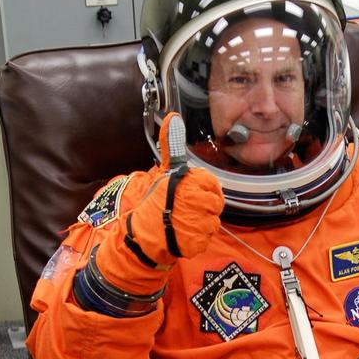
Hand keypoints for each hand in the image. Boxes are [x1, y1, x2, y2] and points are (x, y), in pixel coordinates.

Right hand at [133, 112, 224, 260]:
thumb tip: (173, 117)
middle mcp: (196, 201)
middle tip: (187, 210)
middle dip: (204, 208)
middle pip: (216, 205)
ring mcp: (196, 222)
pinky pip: (207, 239)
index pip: (213, 185)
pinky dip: (196, 239)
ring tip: (183, 222)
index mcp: (191, 181)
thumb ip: (171, 146)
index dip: (204, 191)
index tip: (192, 194)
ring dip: (201, 224)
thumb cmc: (155, 202)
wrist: (142, 233)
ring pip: (213, 223)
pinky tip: (183, 234)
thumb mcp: (164, 171)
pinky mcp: (196, 242)